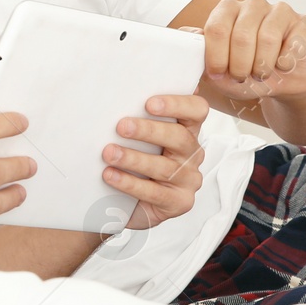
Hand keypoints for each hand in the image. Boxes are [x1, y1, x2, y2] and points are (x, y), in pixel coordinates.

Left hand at [102, 94, 207, 228]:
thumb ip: (136, 121)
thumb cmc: (134, 164)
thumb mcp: (138, 140)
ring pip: (164, 167)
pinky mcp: (179, 202)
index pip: (196, 110)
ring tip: (109, 153)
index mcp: (187, 130)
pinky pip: (154, 192)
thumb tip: (111, 100)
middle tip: (121, 126)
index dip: (177, 104)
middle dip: (148, 130)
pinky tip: (111, 175)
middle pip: (179, 137)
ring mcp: (188, 179)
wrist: (126, 204)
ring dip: (133, 158)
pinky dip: (130, 183)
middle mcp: (192, 154)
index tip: (149, 103)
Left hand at [201, 0, 305, 102]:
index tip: (219, 74)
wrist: (285, 80)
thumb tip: (184, 36)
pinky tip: (282, 66)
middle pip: (241, 35)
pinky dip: (285, 63)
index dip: (216, 56)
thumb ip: (198, 54)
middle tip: (242, 77)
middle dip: (240, 65)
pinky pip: (293, 44)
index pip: (216, 28)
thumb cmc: (248, 71)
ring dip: (262, 66)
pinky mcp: (303, 23)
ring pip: (268, 38)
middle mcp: (253, 4)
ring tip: (261, 75)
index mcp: (228, 9)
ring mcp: (280, 11)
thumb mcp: (219, 70)